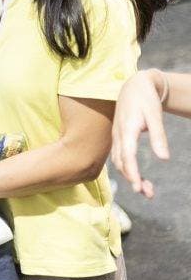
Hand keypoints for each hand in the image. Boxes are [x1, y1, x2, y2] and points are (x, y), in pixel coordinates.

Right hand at [112, 69, 169, 197]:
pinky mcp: (118, 136)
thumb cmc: (146, 99)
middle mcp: (119, 135)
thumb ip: (158, 137)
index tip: (138, 188)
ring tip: (146, 188)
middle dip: (133, 179)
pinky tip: (136, 174)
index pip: (127, 156)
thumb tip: (164, 159)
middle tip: (148, 194)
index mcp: (127, 129)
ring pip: (118, 161)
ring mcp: (116, 136)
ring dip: (130, 176)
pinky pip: (118, 156)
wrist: (134, 85)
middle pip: (121, 162)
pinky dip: (126, 168)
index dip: (132, 173)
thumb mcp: (155, 116)